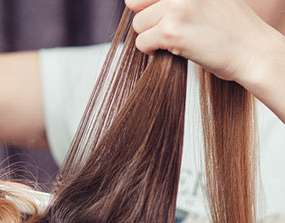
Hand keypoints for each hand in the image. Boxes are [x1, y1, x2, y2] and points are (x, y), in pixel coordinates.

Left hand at [125, 0, 276, 83]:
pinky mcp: (171, 31)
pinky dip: (150, 51)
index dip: (147, 5)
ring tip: (168, 43)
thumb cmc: (234, 31)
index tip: (156, 17)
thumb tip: (156, 5)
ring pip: (138, 24)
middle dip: (146, 19)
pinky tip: (167, 51)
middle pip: (137, 2)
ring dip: (149, 37)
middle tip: (160, 31)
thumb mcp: (210, 0)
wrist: (252, 51)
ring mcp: (175, 7)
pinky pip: (142, 42)